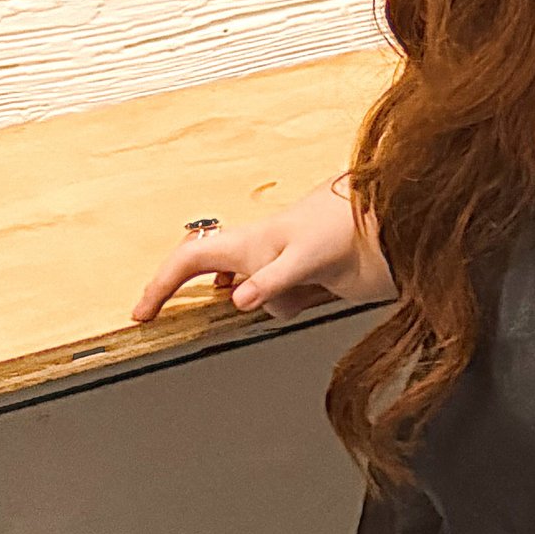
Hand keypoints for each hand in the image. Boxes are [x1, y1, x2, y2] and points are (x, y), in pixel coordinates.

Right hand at [130, 175, 386, 326]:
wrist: (394, 218)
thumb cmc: (349, 225)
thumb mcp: (308, 256)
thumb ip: (273, 279)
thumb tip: (238, 300)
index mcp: (252, 241)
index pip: (190, 260)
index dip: (160, 284)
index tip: (140, 313)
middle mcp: (261, 251)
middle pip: (216, 278)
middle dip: (205, 296)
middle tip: (174, 315)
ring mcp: (282, 263)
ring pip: (256, 297)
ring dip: (277, 304)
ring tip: (310, 289)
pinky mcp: (307, 276)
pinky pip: (283, 300)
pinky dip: (287, 304)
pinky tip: (307, 296)